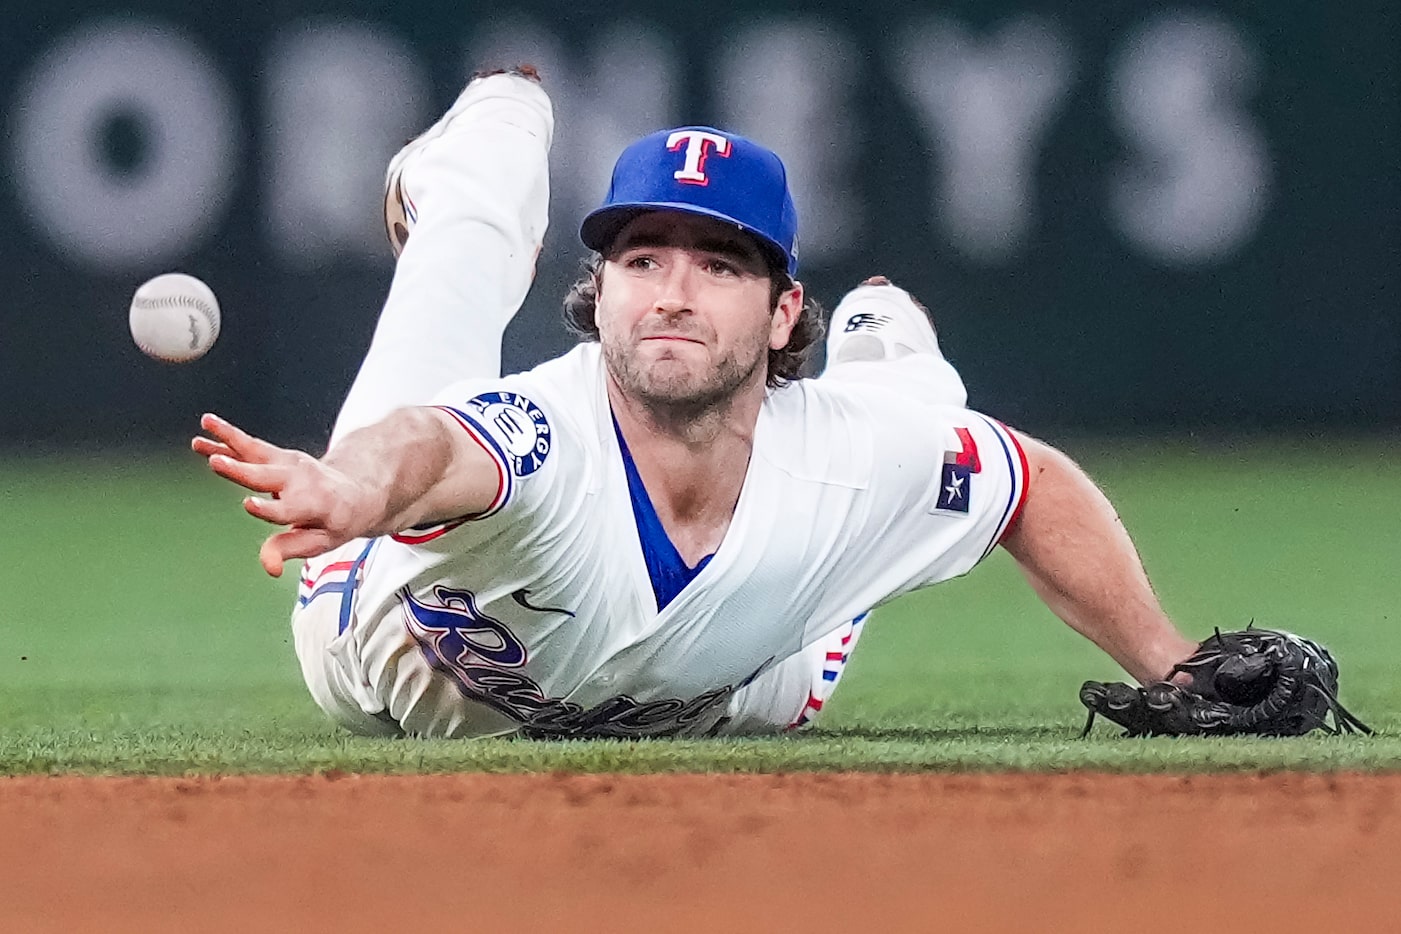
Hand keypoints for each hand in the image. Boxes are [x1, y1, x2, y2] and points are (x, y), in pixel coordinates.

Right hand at [192, 413, 374, 576]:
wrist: (357, 490)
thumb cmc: (337, 521)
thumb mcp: (322, 542)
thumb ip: (291, 550)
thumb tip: (270, 568)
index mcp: (315, 505)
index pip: (288, 510)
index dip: (269, 509)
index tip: (249, 505)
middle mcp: (301, 480)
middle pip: (266, 476)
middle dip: (240, 470)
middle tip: (216, 463)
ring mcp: (290, 464)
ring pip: (255, 450)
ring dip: (228, 440)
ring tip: (203, 429)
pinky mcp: (279, 455)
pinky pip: (250, 446)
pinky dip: (227, 437)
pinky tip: (206, 427)